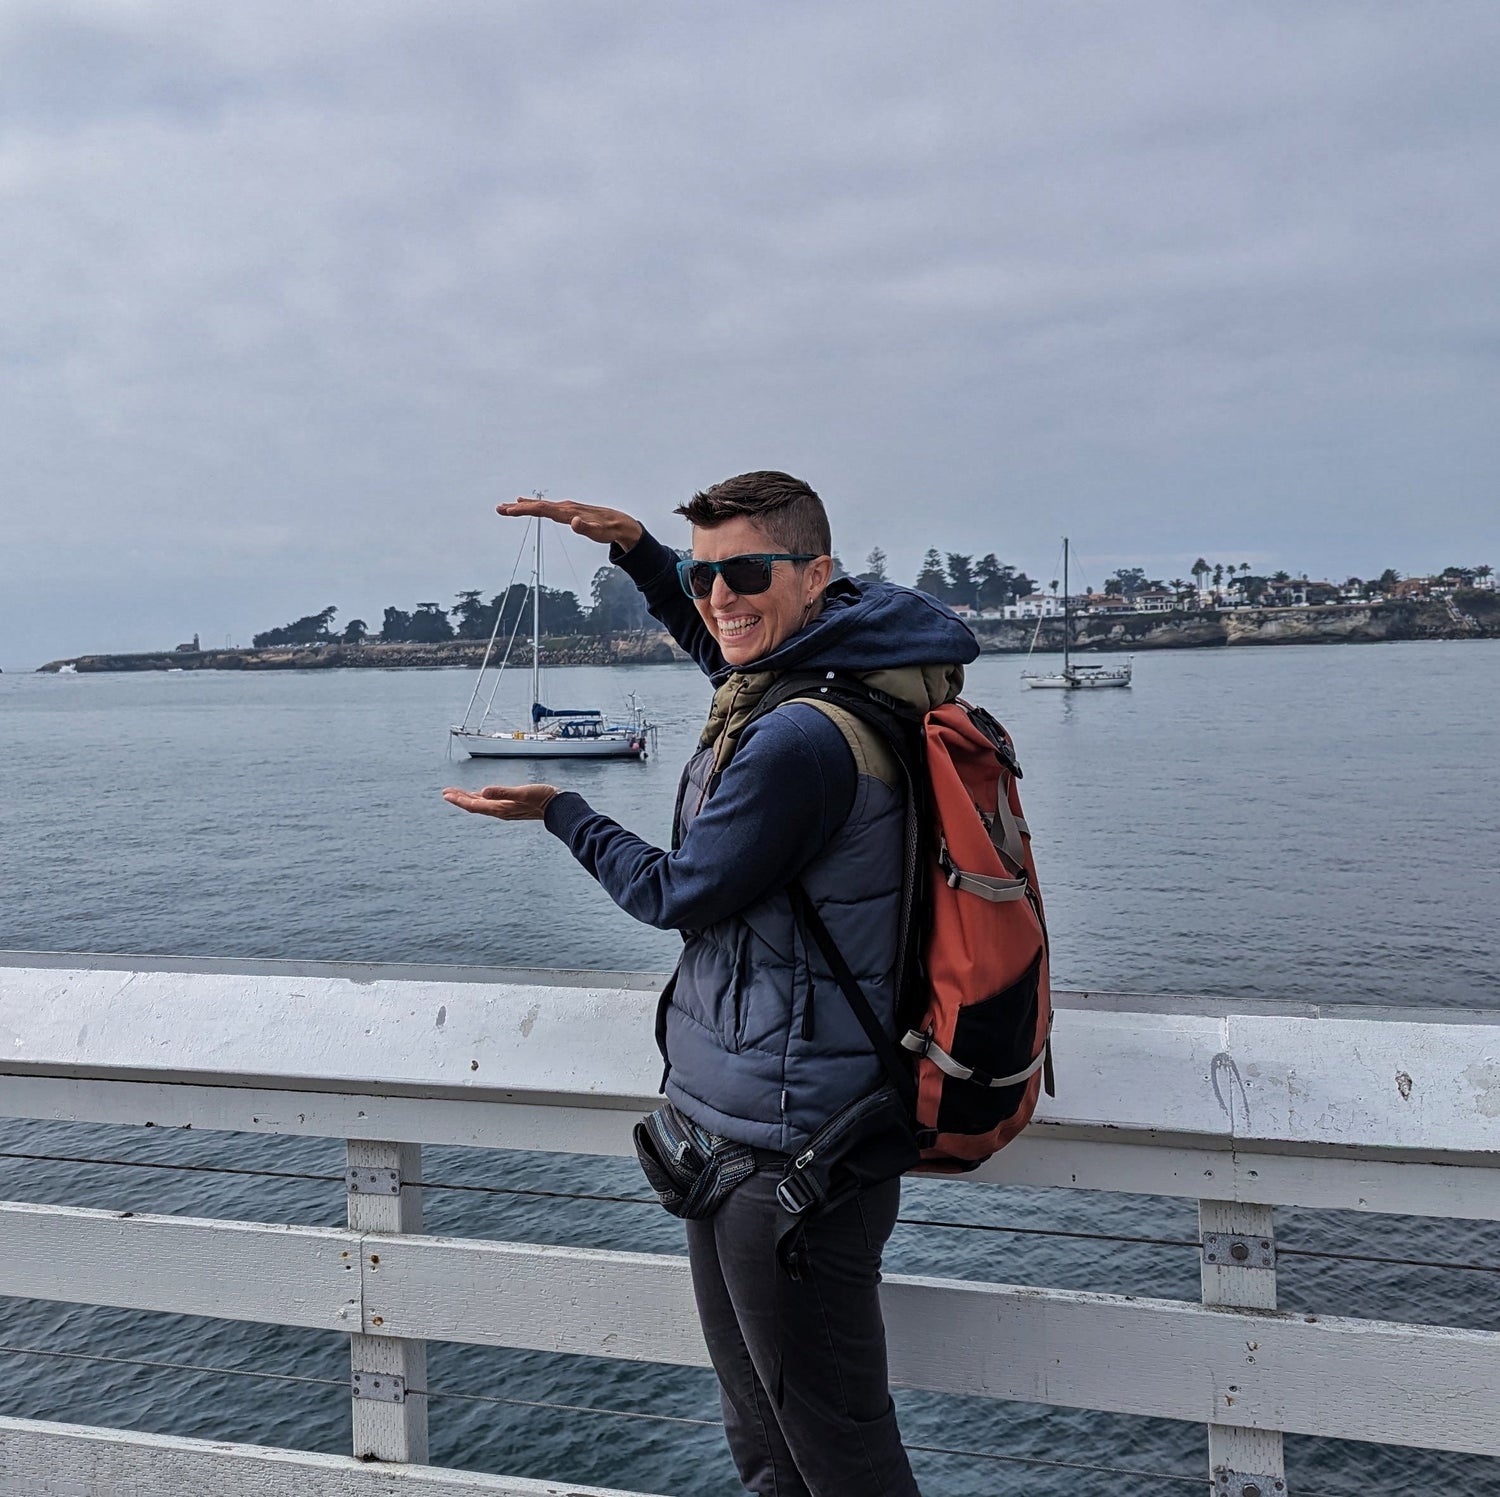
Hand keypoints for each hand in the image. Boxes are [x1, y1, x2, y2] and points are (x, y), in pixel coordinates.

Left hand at [442, 784, 558, 820]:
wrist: (558, 807)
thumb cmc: (542, 798)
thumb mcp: (522, 793)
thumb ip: (503, 792)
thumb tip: (483, 791)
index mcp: (500, 808)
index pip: (474, 805)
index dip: (459, 799)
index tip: (446, 794)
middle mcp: (500, 811)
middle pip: (475, 805)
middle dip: (459, 799)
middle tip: (445, 792)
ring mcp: (505, 809)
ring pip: (481, 804)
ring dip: (468, 799)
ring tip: (456, 794)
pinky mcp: (510, 806)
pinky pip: (490, 803)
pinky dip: (480, 799)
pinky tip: (479, 796)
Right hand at [496, 497, 642, 551]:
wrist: (620, 523)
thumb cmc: (609, 530)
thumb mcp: (599, 533)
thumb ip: (586, 528)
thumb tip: (573, 523)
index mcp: (568, 512)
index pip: (542, 510)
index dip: (525, 509)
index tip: (510, 509)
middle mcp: (565, 507)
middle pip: (537, 506)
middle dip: (518, 508)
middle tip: (499, 508)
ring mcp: (566, 508)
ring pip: (540, 506)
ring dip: (522, 506)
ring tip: (507, 506)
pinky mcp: (567, 511)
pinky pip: (546, 507)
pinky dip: (533, 505)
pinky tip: (525, 502)